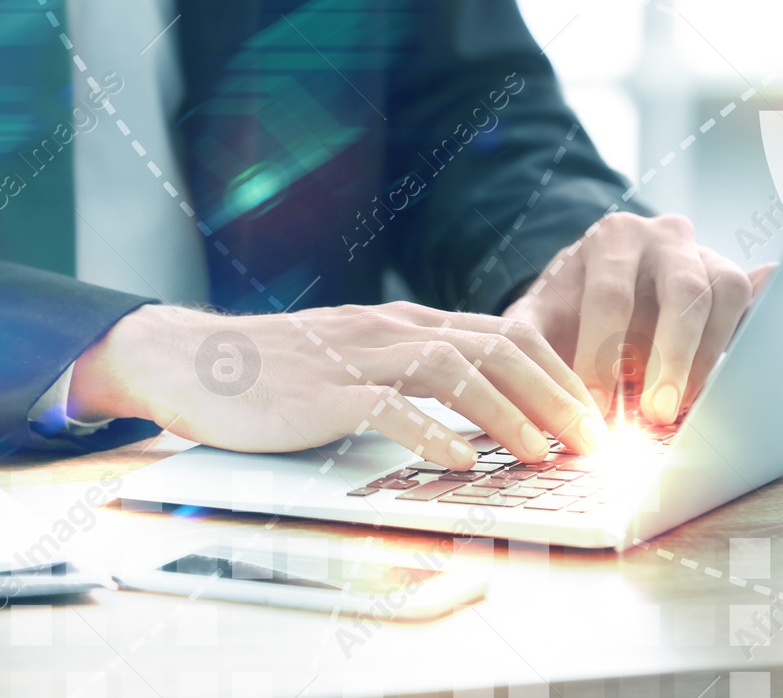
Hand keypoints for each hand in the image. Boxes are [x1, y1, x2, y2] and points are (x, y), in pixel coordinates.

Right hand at [66, 301, 606, 468]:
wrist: (192, 358)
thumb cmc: (280, 368)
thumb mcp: (360, 356)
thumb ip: (415, 369)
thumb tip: (478, 404)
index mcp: (407, 321)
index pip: (503, 333)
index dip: (555, 370)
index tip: (590, 409)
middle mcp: (392, 329)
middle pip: (494, 348)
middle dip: (552, 392)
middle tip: (590, 437)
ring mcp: (359, 356)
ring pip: (456, 370)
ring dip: (507, 413)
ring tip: (543, 452)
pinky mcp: (324, 390)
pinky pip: (389, 406)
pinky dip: (431, 433)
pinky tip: (459, 461)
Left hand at [502, 213, 773, 425]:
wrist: (603, 283)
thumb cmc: (568, 308)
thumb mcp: (537, 317)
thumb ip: (525, 343)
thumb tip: (511, 384)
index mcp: (613, 237)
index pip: (611, 296)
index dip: (604, 355)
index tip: (595, 409)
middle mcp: (665, 236)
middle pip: (682, 292)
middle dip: (671, 359)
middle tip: (656, 415)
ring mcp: (706, 254)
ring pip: (724, 297)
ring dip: (706, 359)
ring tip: (681, 410)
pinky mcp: (733, 280)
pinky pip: (752, 305)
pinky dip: (745, 338)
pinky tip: (730, 377)